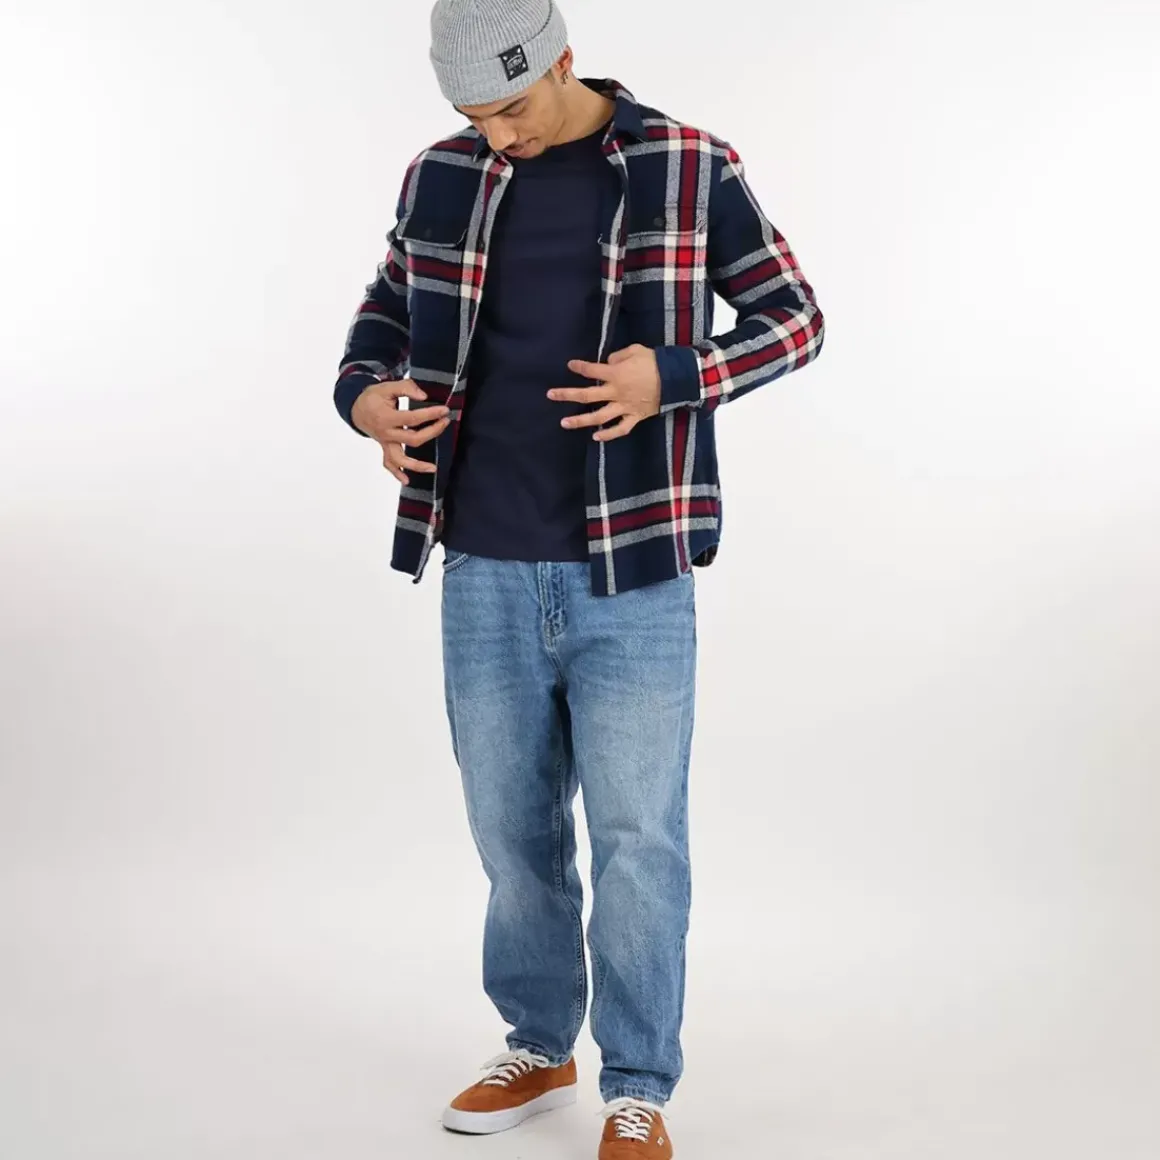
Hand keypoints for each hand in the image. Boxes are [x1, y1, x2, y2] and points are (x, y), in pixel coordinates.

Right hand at [351, 380, 449, 483]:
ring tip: (433, 468)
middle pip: (412, 439)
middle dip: (432, 432)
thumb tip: (424, 396)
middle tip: (445, 422)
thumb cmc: (373, 398)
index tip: (444, 410)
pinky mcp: (385, 448)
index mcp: (386, 417)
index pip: (413, 418)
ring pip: (400, 458)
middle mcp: (386, 433)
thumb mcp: (387, 387)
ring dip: (416, 465)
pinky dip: (397, 473)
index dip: (430, 414)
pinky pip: (389, 464)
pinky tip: (407, 481)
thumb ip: (406, 388)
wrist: (356, 409)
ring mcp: (385, 443)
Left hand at [547, 345, 661, 441]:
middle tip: (550, 395)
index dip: (579, 367)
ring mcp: (624, 407)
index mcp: (615, 373)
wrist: (677, 379)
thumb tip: (607, 362)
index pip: (591, 369)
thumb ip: (617, 356)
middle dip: (566, 394)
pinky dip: (607, 434)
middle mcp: (615, 392)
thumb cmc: (656, 362)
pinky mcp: (635, 417)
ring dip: (580, 420)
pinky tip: (595, 436)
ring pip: (598, 416)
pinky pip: (619, 429)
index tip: (570, 365)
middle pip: (586, 395)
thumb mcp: (635, 350)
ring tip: (564, 423)